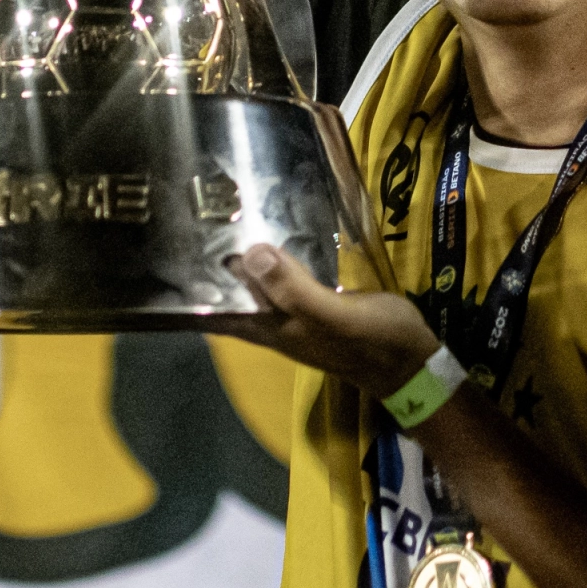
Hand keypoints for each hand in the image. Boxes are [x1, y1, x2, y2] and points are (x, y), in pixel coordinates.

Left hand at [215, 244, 439, 401]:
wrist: (414, 365)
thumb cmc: (375, 341)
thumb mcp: (334, 315)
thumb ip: (293, 289)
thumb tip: (250, 254)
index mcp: (273, 328)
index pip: (217, 312)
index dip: (193, 288)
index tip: (172, 249)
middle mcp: (277, 325)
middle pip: (232, 300)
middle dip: (211, 270)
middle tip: (196, 222)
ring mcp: (297, 318)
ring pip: (256, 291)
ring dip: (240, 266)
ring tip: (225, 225)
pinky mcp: (318, 308)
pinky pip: (282, 284)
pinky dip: (271, 265)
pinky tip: (274, 243)